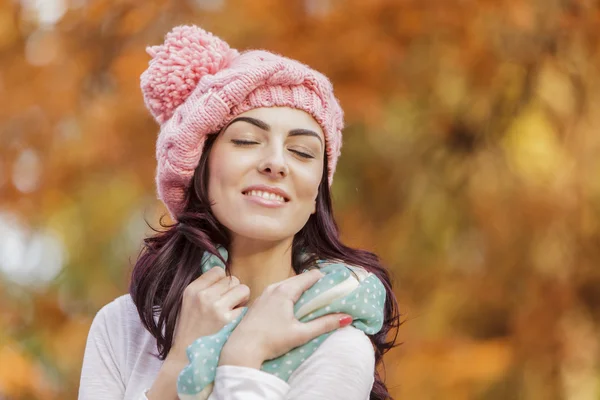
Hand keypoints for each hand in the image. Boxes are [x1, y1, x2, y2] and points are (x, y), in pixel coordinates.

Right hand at [169, 266, 249, 361]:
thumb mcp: (189, 302)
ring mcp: (217, 308)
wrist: (187, 357)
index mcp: (192, 289)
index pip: (218, 271)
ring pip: (243, 289)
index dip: (222, 281)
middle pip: (233, 280)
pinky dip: (241, 314)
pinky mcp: (229, 320)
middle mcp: (204, 296)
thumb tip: (226, 275)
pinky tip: (232, 323)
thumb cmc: (191, 328)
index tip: (219, 293)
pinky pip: (245, 307)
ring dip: (241, 300)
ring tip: (230, 311)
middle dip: (233, 291)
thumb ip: (205, 287)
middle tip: (226, 305)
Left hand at [219, 269, 351, 367]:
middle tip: (325, 293)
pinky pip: (277, 292)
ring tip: (311, 300)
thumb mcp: (301, 334)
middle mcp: (274, 287)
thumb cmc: (272, 340)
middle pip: (298, 279)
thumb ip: (324, 325)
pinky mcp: (258, 302)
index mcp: (285, 290)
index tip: (334, 285)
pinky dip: (288, 295)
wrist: (241, 348)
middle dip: (312, 284)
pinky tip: (291, 307)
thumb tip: (346, 318)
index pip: (309, 276)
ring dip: (299, 290)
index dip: (323, 279)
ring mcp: (263, 294)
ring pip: (286, 285)